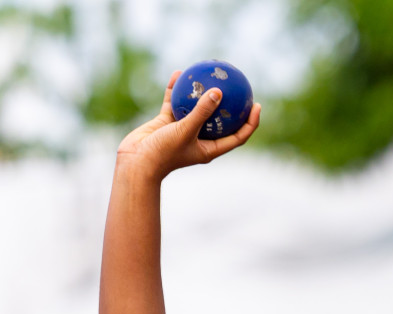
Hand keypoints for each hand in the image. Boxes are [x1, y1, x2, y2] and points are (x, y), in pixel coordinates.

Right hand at [115, 71, 260, 180]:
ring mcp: (183, 130)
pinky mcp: (167, 122)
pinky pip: (175, 102)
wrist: (135, 161)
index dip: (250, 123)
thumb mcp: (185, 130)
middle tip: (237, 86)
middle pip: (220, 121)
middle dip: (229, 105)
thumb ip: (202, 112)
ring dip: (200, 93)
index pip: (238, 137)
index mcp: (209, 148)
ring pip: (196, 108)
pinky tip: (178, 73)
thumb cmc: (163, 152)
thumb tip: (219, 92)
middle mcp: (198, 139)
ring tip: (208, 74)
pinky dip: (176, 90)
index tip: (256, 105)